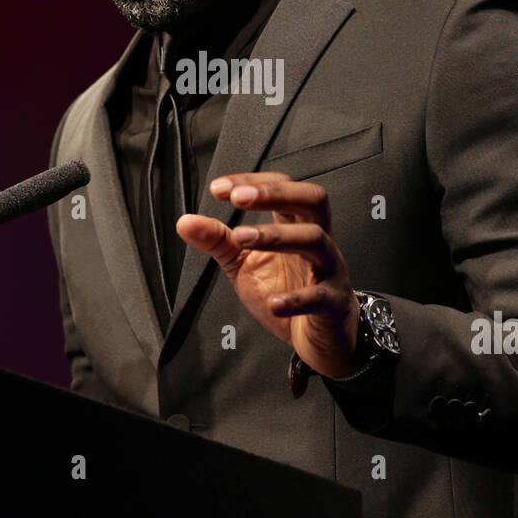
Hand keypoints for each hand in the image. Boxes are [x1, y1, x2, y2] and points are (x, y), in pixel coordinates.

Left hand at [176, 172, 361, 377]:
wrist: (317, 335)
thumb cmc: (285, 290)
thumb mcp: (243, 263)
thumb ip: (218, 241)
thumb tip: (185, 222)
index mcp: (295, 225)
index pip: (282, 186)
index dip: (252, 181)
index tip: (219, 189)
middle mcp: (317, 240)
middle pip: (312, 199)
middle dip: (275, 193)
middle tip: (239, 198)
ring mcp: (329, 269)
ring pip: (315, 239)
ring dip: (277, 235)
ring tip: (241, 239)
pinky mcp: (332, 304)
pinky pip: (320, 296)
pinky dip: (296, 299)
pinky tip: (273, 303)